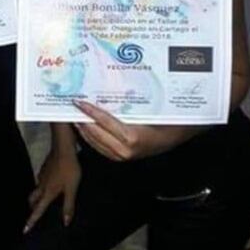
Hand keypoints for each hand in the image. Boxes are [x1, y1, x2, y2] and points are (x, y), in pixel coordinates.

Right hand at [24, 146, 80, 232]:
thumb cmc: (69, 170)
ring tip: (44, 199)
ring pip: (36, 188)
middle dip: (31, 207)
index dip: (31, 221)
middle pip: (32, 199)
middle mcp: (41, 185)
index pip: (38, 210)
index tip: (24, 230)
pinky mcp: (45, 167)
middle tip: (33, 213)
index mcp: (47, 193)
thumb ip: (68, 205)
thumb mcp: (71, 189)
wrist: (63, 148)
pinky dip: (43, 185)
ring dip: (37, 196)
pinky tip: (51, 182)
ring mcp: (42, 175)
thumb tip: (65, 222)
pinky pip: (41, 179)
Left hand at [74, 100, 197, 160]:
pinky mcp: (122, 158)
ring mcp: (123, 156)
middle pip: (95, 133)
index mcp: (132, 137)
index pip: (103, 121)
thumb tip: (105, 91)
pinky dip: (91, 137)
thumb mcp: (149, 109)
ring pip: (95, 142)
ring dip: (83, 129)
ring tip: (75, 115)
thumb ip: (127, 104)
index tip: (78, 101)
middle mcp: (125, 150)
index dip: (89, 111)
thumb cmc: (166, 121)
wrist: (178, 136)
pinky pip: (100, 148)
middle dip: (81, 120)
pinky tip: (86, 127)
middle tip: (72, 106)